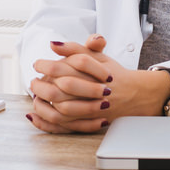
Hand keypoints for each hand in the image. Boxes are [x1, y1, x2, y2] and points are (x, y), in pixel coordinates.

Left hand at [27, 35, 169, 133]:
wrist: (136, 94)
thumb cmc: (113, 73)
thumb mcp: (97, 56)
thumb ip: (74, 48)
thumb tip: (53, 44)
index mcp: (94, 71)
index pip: (65, 66)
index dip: (47, 65)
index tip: (37, 63)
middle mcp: (94, 89)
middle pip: (63, 88)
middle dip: (43, 84)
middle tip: (33, 81)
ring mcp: (94, 107)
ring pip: (64, 108)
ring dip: (45, 103)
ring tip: (35, 96)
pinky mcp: (92, 121)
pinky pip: (68, 125)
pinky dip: (50, 122)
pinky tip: (39, 115)